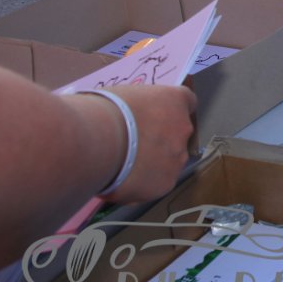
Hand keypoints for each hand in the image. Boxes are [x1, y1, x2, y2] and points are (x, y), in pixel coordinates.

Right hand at [104, 84, 196, 203]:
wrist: (97, 144)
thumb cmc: (105, 112)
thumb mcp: (123, 97)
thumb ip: (137, 107)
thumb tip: (130, 116)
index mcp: (175, 100)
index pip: (185, 102)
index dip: (169, 112)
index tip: (155, 118)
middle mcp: (183, 129)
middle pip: (176, 136)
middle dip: (159, 140)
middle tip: (132, 146)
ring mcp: (177, 158)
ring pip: (168, 162)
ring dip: (152, 164)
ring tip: (123, 167)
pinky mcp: (166, 183)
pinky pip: (155, 184)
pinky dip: (142, 184)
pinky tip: (121, 181)